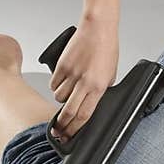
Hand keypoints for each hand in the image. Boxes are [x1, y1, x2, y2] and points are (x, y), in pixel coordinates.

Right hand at [50, 17, 119, 140]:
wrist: (98, 28)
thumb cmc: (106, 48)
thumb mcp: (110, 74)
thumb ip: (101, 90)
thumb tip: (91, 104)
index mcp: (99, 87)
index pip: (85, 115)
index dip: (76, 129)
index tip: (70, 136)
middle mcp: (84, 82)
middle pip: (68, 112)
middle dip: (62, 124)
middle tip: (58, 130)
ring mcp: (71, 74)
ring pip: (58, 97)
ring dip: (61, 100)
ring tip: (67, 93)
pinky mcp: (61, 66)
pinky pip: (53, 83)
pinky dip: (56, 86)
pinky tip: (63, 81)